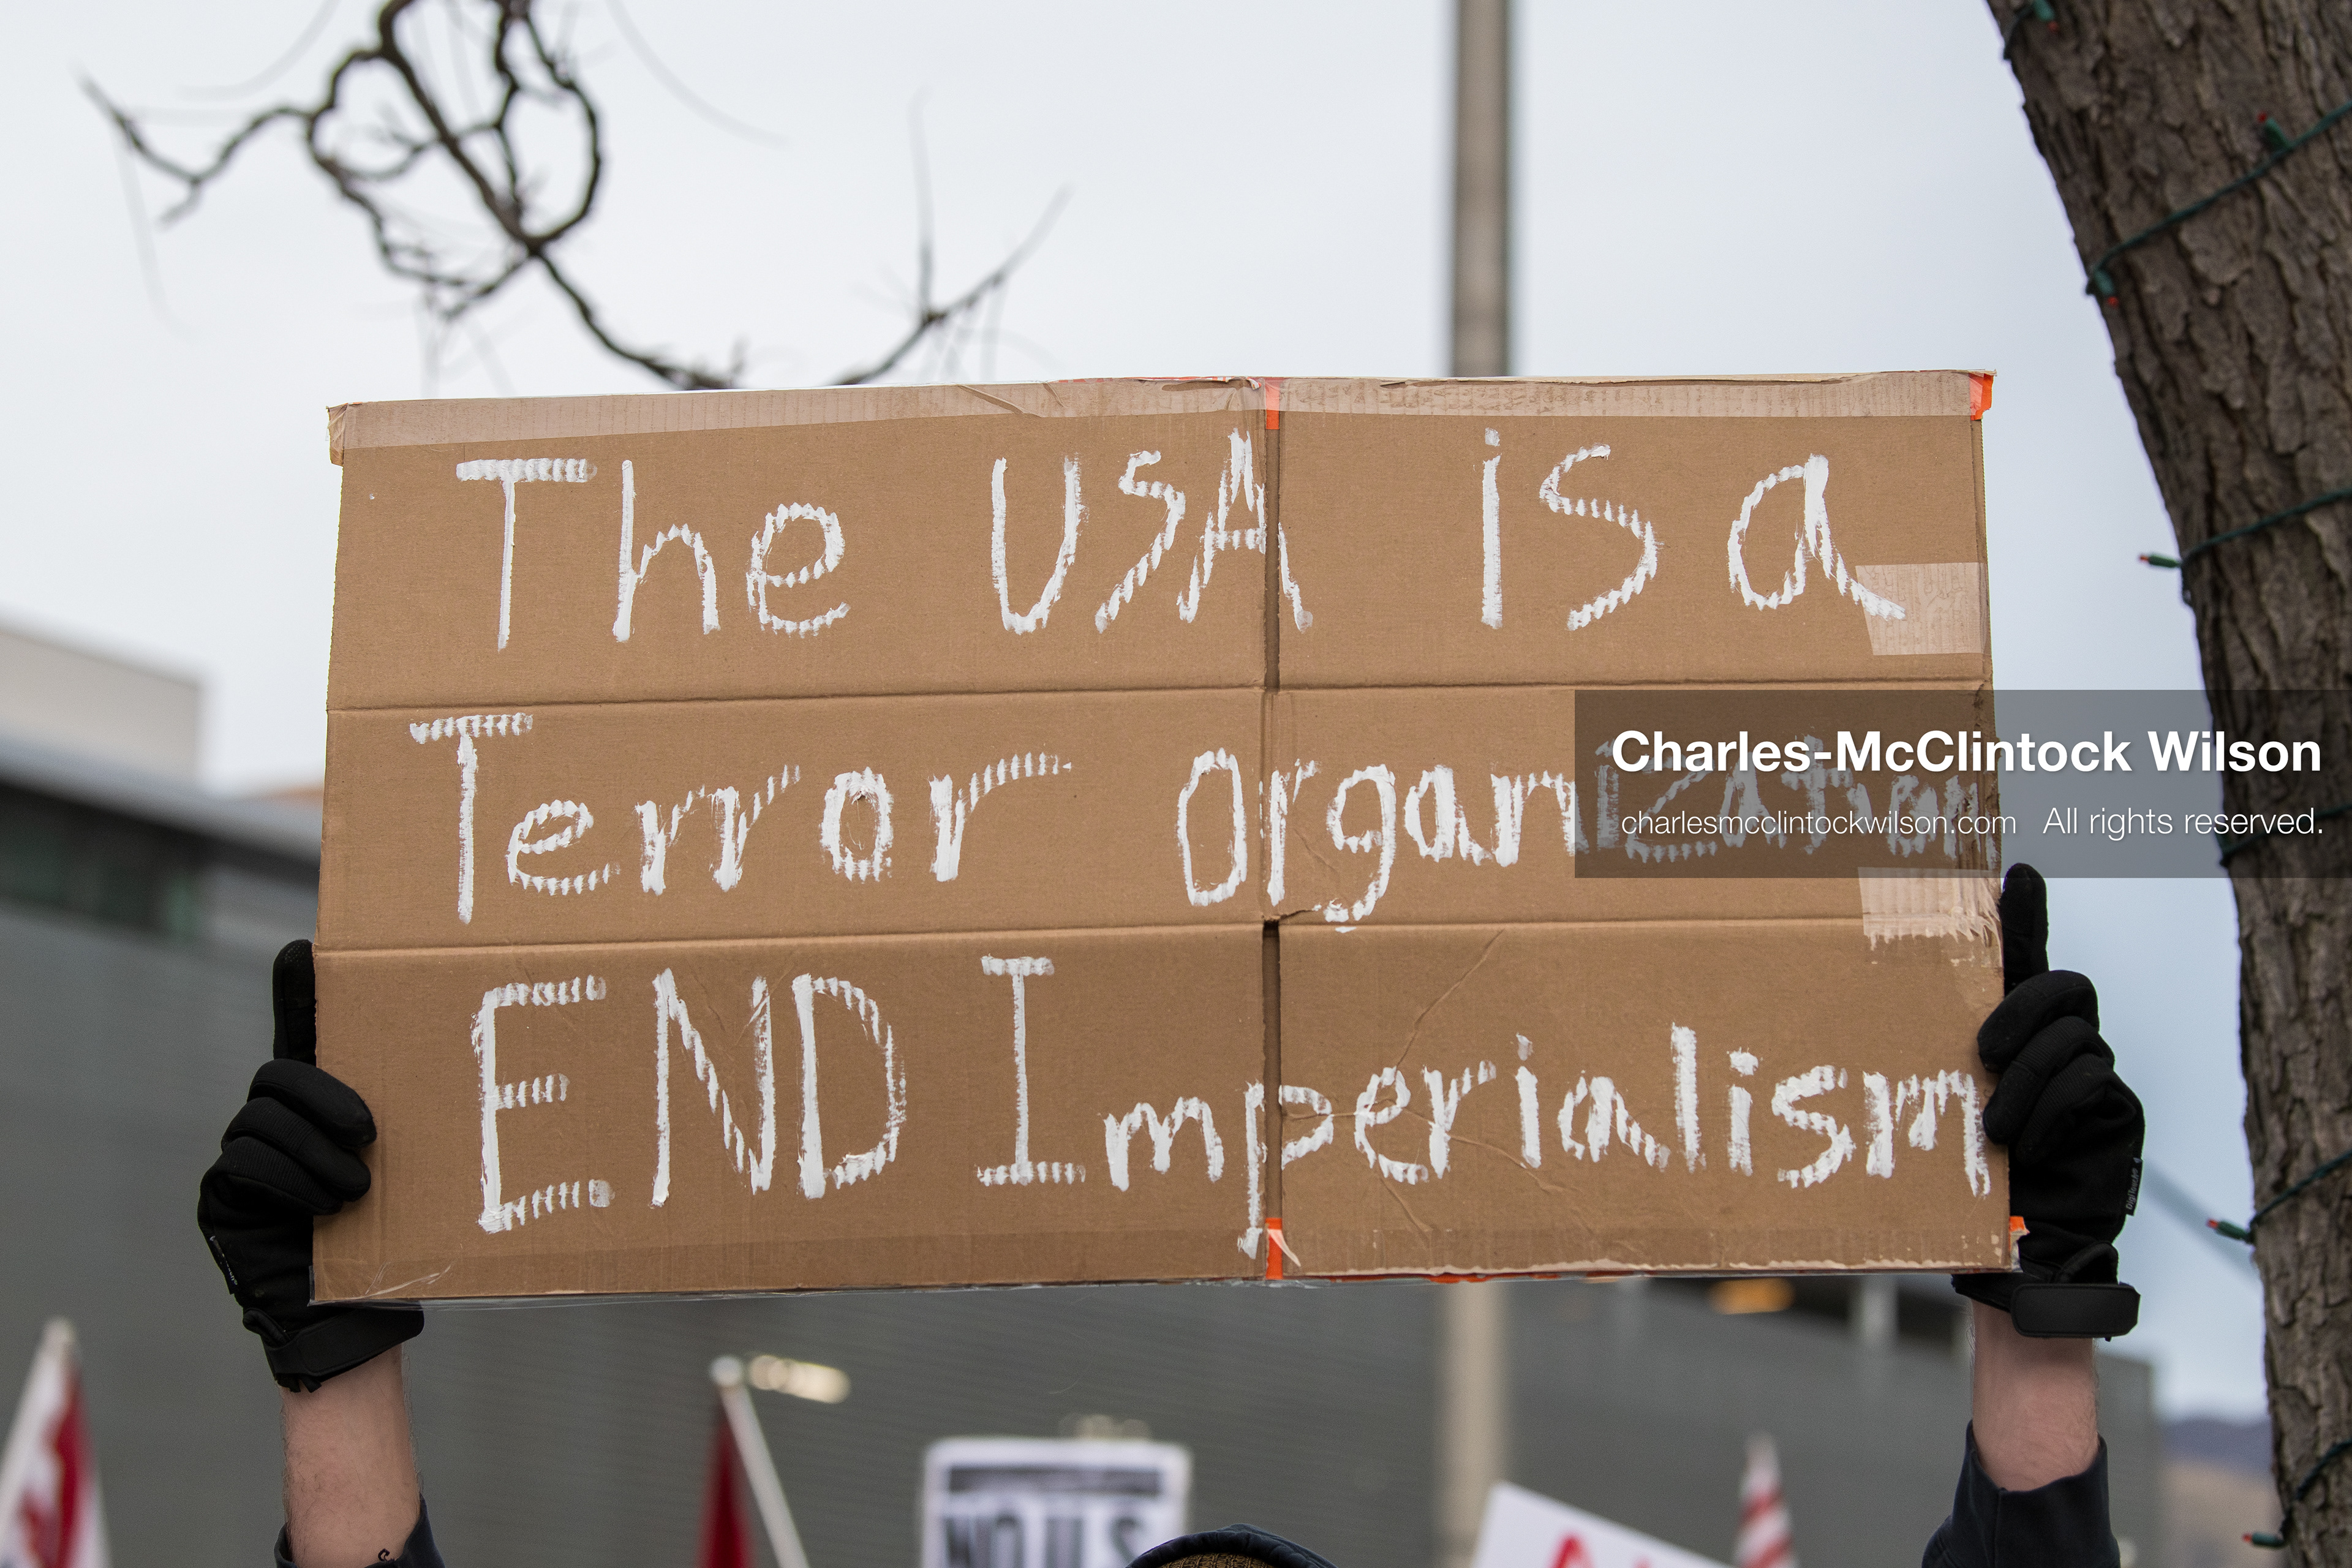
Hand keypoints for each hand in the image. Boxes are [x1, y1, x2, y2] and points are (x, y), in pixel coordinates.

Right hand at [198, 940, 420, 1389]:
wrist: (353, 1316)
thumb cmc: (396, 1242)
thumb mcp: (419, 1176)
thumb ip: (428, 1133)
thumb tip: (515, 1082)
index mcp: (325, 1107)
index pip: (305, 1033)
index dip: (300, 990)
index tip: (306, 946)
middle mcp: (276, 1121)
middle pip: (279, 1074)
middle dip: (323, 1096)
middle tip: (371, 1132)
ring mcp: (242, 1153)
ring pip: (261, 1119)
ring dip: (313, 1152)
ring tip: (357, 1189)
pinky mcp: (221, 1193)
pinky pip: (242, 1160)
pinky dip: (289, 1179)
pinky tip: (324, 1209)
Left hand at [1953, 864, 2143, 1337]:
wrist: (2022, 1248)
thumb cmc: (1968, 1178)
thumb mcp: (1940, 1115)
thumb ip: (1925, 1072)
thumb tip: (1836, 1035)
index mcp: (2014, 1032)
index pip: (2025, 956)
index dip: (2026, 913)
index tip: (2015, 870)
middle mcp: (2062, 1040)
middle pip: (2063, 987)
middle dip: (2023, 1010)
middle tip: (1982, 1052)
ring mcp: (2096, 1071)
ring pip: (2073, 1038)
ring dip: (2028, 1080)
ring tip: (1995, 1127)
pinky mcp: (2119, 1107)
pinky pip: (2091, 1081)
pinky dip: (2053, 1110)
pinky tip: (2028, 1145)